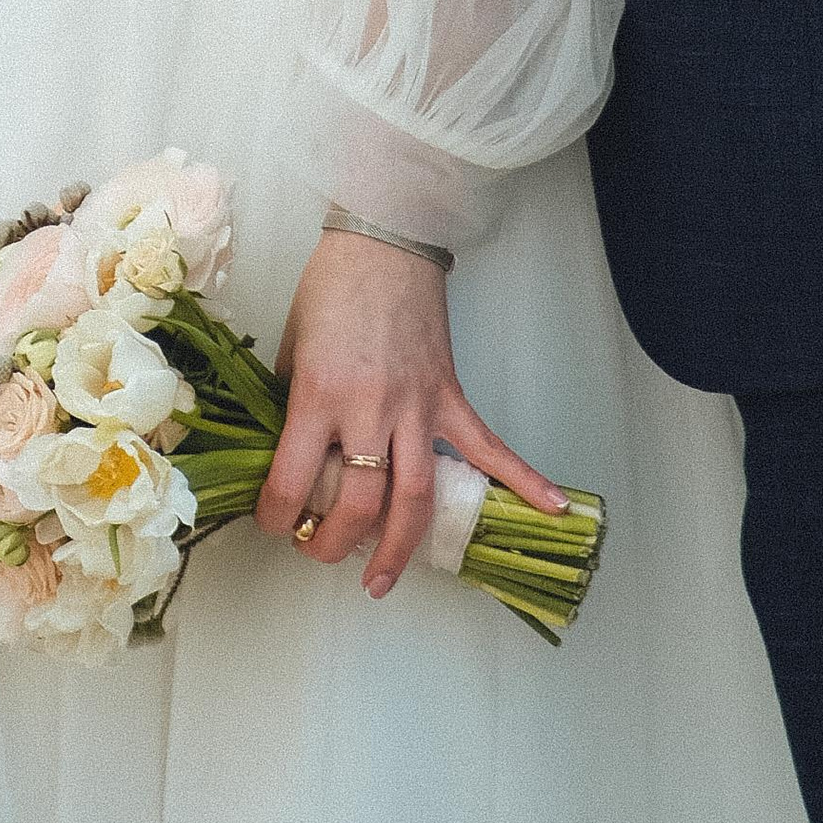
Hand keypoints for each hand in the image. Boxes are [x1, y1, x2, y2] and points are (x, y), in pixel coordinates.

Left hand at [257, 231, 565, 597]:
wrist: (383, 240)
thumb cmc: (331, 288)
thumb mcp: (292, 345)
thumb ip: (292, 404)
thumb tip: (287, 454)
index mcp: (319, 394)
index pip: (293, 480)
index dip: (277, 517)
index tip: (274, 525)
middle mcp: (370, 408)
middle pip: (360, 504)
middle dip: (334, 544)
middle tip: (320, 554)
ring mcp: (417, 406)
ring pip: (417, 496)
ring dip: (399, 548)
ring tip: (381, 582)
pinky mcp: (449, 395)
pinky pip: (488, 447)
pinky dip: (522, 481)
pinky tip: (549, 511)